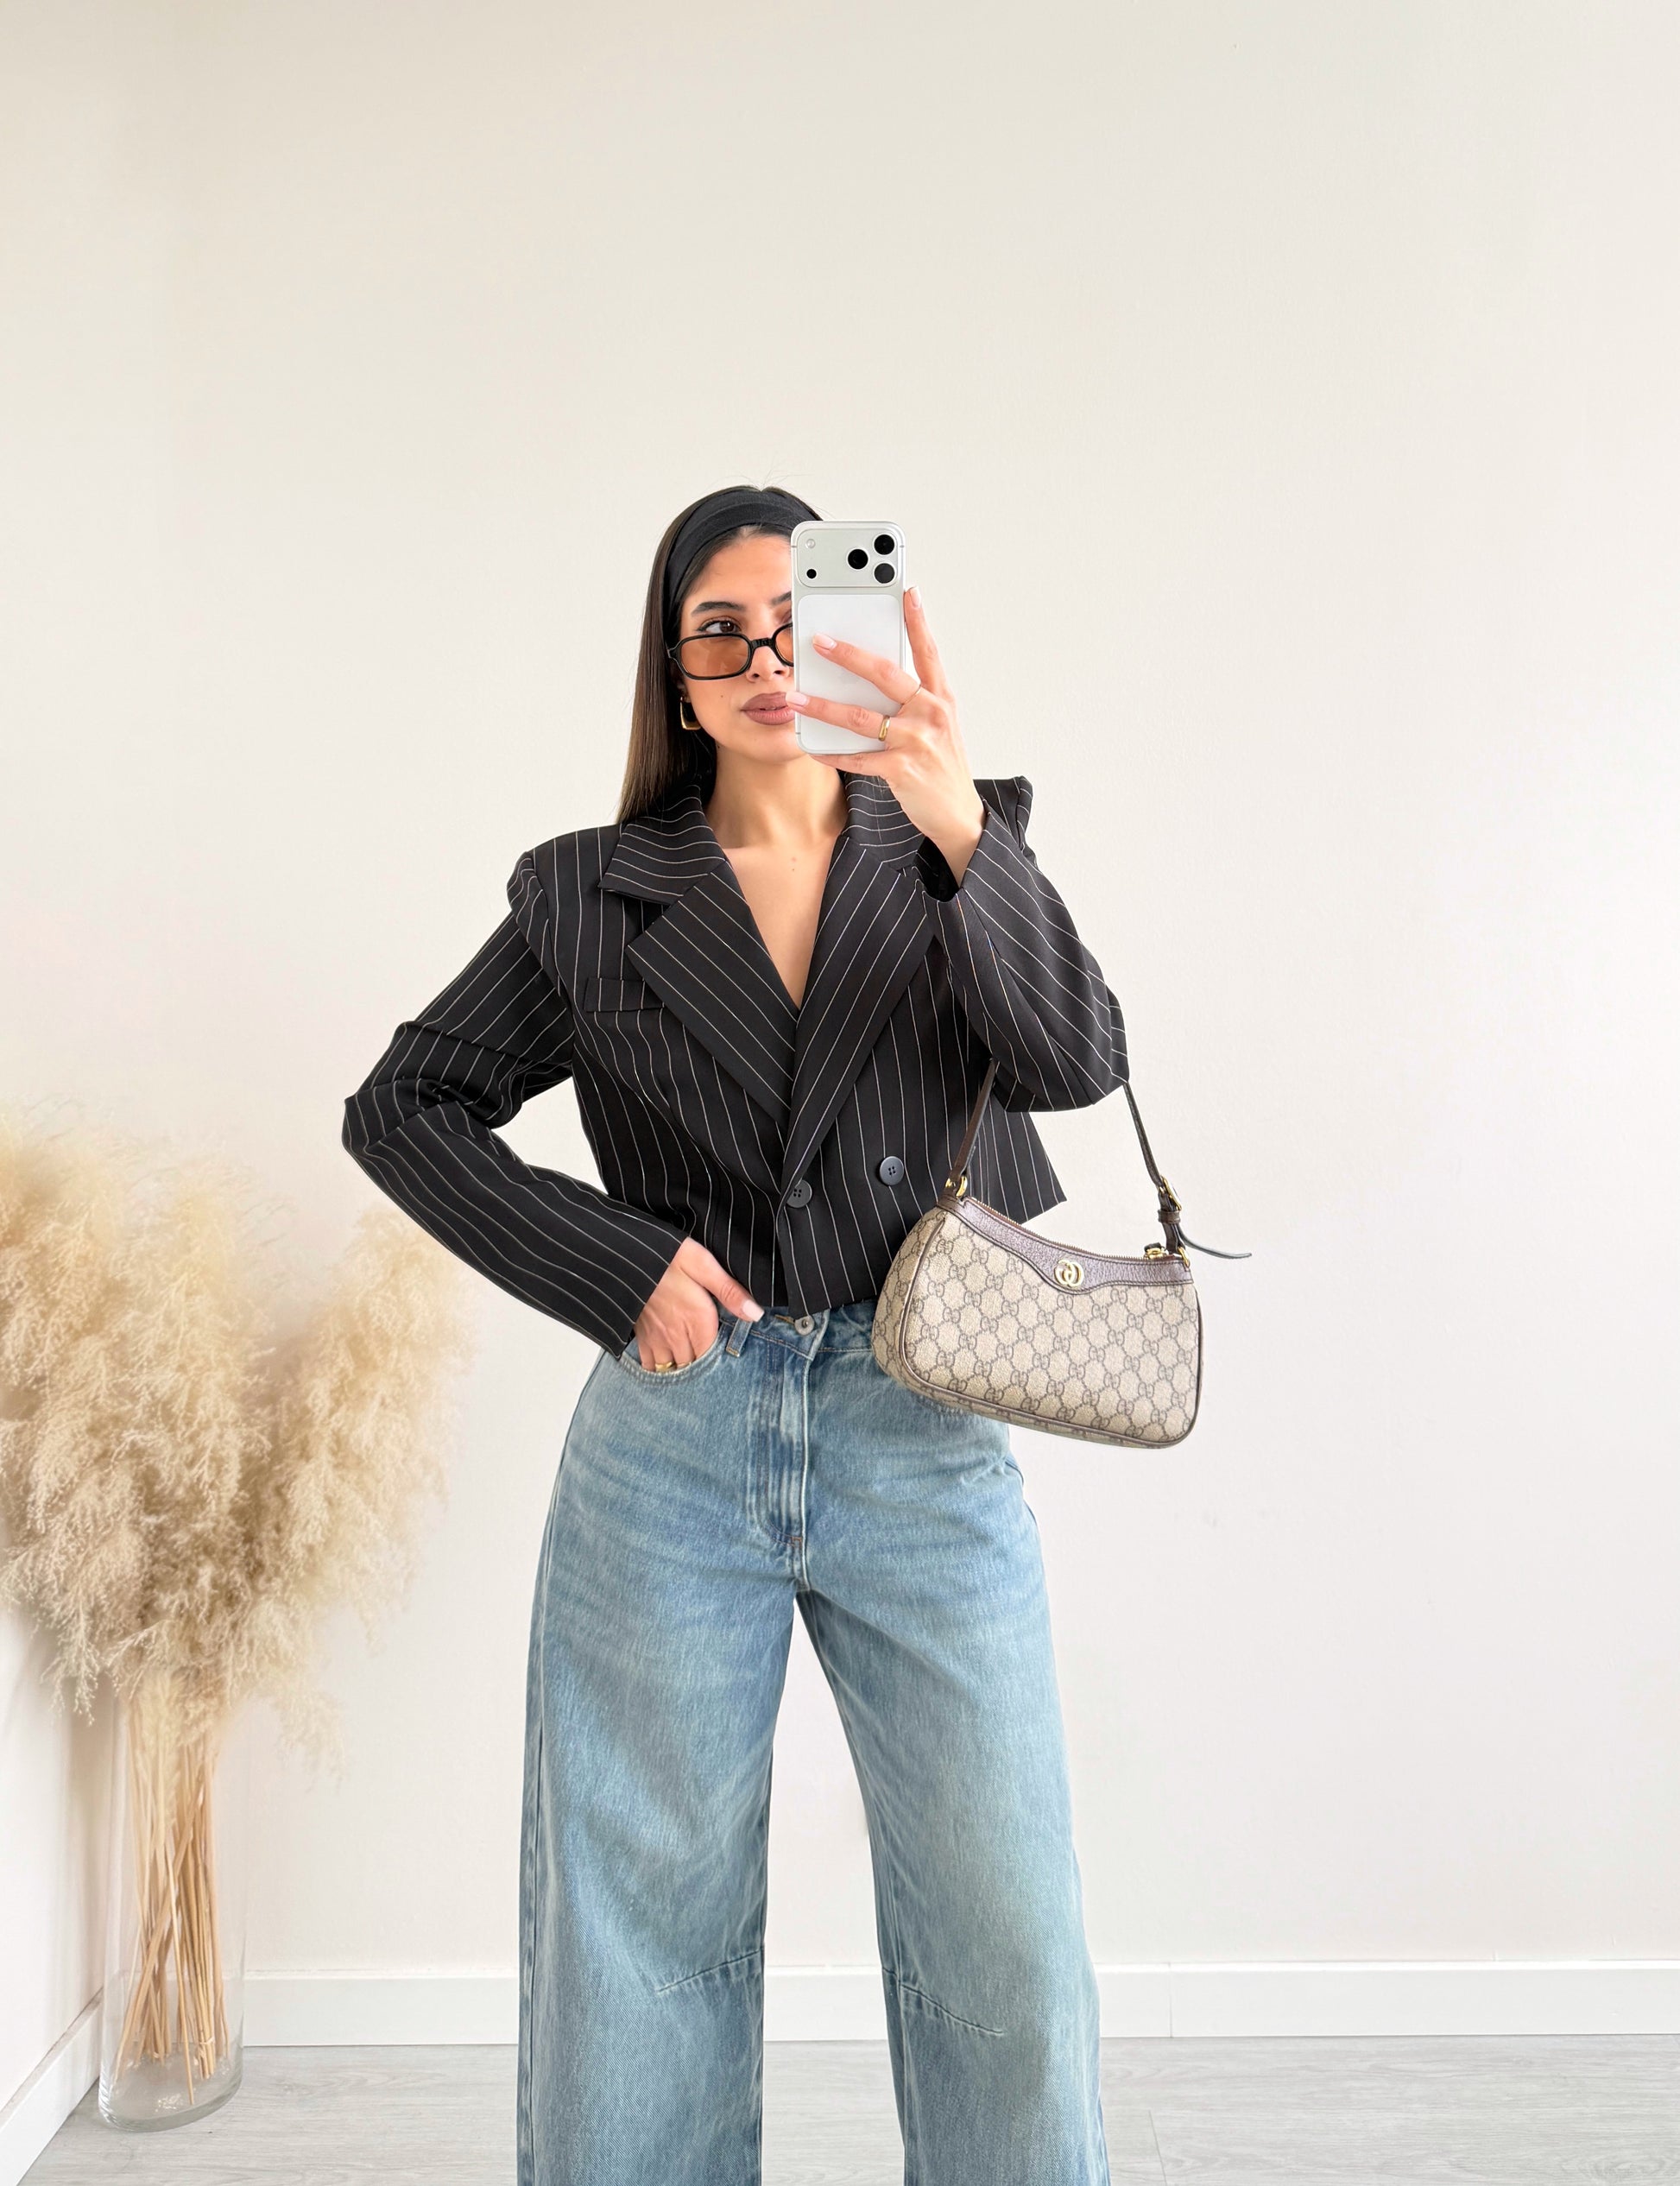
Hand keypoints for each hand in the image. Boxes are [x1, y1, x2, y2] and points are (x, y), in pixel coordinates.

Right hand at [633, 1238, 761, 1367]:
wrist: (622, 1256)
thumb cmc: (664, 1255)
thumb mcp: (702, 1264)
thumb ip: (729, 1291)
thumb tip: (755, 1313)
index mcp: (697, 1321)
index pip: (714, 1358)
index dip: (723, 1363)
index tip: (731, 1361)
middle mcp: (676, 1336)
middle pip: (695, 1369)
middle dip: (704, 1370)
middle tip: (715, 1367)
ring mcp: (656, 1338)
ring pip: (673, 1370)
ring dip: (683, 1371)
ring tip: (693, 1365)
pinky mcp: (640, 1335)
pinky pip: (650, 1365)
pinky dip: (659, 1369)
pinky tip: (668, 1363)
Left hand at [786, 586, 986, 880]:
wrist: (957, 813)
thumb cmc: (942, 764)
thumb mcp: (938, 724)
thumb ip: (912, 699)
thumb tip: (870, 677)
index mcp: (941, 698)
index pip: (928, 651)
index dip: (918, 620)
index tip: (906, 591)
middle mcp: (931, 713)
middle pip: (885, 675)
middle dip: (848, 655)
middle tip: (819, 641)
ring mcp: (916, 741)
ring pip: (861, 717)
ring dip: (824, 707)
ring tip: (797, 698)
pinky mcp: (901, 770)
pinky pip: (857, 758)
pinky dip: (832, 753)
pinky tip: (812, 746)